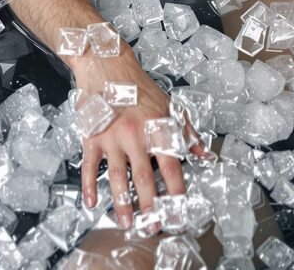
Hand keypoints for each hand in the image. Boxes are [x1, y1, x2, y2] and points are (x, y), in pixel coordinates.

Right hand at [74, 51, 187, 229]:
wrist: (109, 67)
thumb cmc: (141, 88)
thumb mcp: (170, 106)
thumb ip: (187, 133)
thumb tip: (204, 155)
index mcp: (157, 128)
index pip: (170, 166)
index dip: (176, 190)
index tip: (180, 209)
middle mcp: (135, 135)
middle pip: (143, 177)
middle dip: (149, 205)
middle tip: (153, 226)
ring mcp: (111, 137)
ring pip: (116, 176)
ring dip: (121, 202)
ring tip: (126, 221)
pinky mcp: (92, 137)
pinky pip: (90, 166)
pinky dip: (89, 185)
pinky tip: (92, 202)